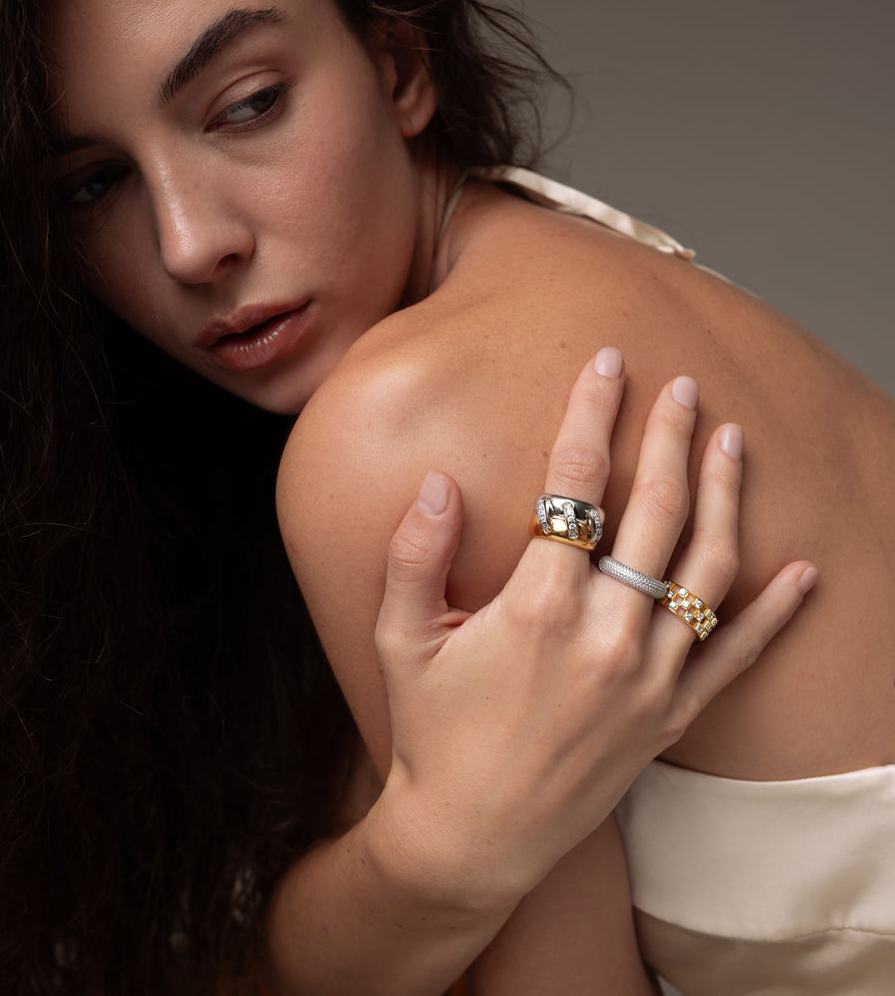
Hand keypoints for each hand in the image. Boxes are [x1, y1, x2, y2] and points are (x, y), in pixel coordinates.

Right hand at [371, 348, 816, 913]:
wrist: (471, 837)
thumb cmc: (431, 733)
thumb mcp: (401, 641)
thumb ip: (414, 555)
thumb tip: (437, 481)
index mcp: (536, 607)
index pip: (574, 483)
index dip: (592, 414)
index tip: (608, 364)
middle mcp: (605, 634)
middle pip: (654, 511)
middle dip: (671, 438)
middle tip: (683, 388)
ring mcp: (648, 678)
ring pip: (705, 568)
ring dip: (724, 498)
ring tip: (733, 442)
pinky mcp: (669, 717)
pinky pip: (735, 657)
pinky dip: (774, 614)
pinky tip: (801, 571)